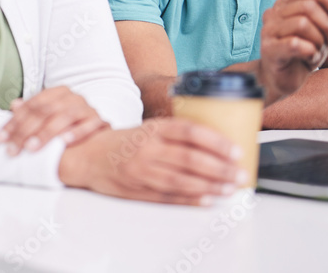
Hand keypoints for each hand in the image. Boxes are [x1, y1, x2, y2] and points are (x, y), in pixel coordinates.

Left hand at [0, 86, 108, 154]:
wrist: (99, 133)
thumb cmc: (69, 126)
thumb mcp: (49, 118)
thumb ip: (32, 112)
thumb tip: (14, 105)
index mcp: (58, 93)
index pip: (32, 105)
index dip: (15, 122)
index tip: (1, 138)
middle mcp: (73, 97)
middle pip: (45, 112)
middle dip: (26, 131)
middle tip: (13, 149)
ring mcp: (87, 108)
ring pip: (64, 117)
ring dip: (47, 133)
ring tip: (32, 148)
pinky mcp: (100, 122)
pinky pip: (89, 125)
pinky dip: (77, 132)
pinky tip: (64, 141)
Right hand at [58, 118, 244, 205]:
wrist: (87, 157)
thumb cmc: (123, 142)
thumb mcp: (147, 128)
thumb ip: (175, 133)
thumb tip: (215, 141)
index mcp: (152, 129)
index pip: (189, 132)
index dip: (215, 142)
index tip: (236, 150)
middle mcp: (147, 149)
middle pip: (189, 159)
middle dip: (220, 168)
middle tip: (240, 172)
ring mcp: (142, 172)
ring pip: (181, 180)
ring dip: (210, 186)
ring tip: (230, 187)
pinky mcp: (137, 191)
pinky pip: (168, 197)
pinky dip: (190, 200)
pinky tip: (208, 200)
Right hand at [259, 0, 327, 101]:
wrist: (283, 79)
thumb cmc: (303, 54)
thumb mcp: (323, 35)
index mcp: (286, 5)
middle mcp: (274, 13)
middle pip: (308, 6)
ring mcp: (269, 30)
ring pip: (302, 23)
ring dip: (319, 41)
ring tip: (319, 52)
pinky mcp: (268, 49)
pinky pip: (295, 43)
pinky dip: (310, 52)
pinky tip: (310, 59)